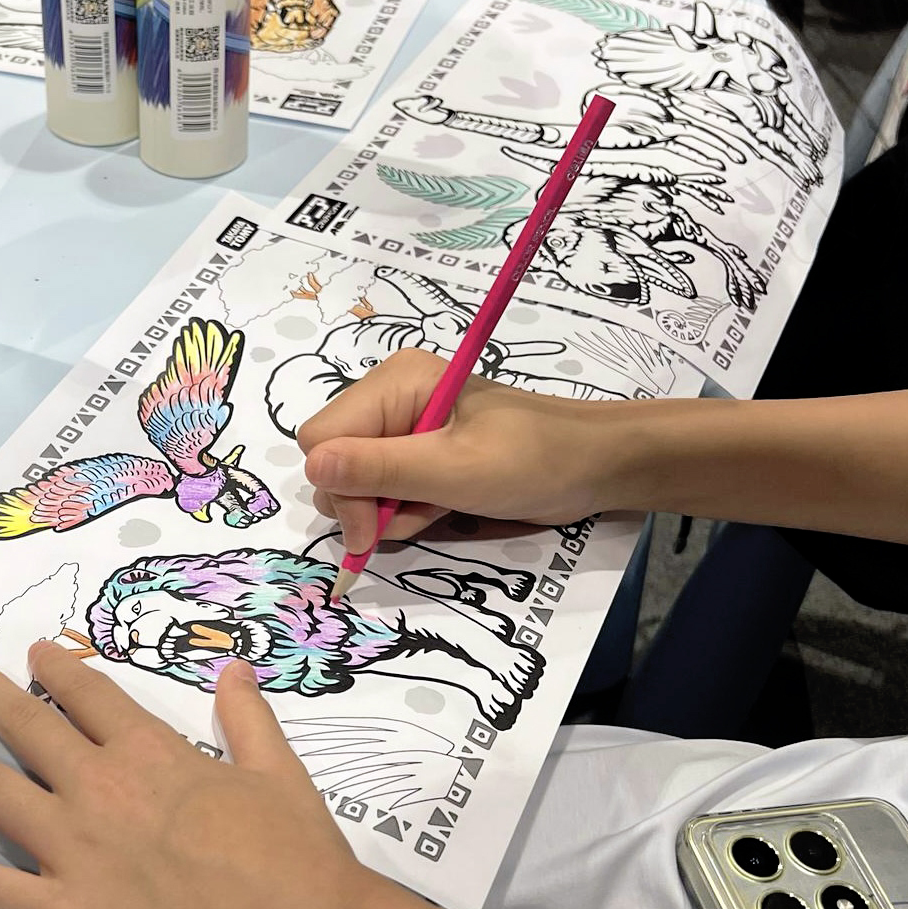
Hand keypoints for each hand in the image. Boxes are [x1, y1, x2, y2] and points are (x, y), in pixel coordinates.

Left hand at [0, 645, 376, 908]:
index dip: (56, 670)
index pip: (89, 695)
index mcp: (155, 753)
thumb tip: (233, 668)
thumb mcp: (281, 772)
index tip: (32, 655)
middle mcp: (104, 792)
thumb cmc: (301, 860)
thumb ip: (247, 717)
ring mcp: (79, 856)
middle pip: (28, 729)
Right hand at [298, 349, 624, 552]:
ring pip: (355, 482)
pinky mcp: (418, 452)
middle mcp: (390, 397)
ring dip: (390, 511)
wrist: (595, 466)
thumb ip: (382, 469)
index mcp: (395, 382)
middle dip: (367, 503)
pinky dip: (406, 510)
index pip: (320, 439)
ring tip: (438, 509)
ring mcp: (403, 425)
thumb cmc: (533, 460)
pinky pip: (383, 489)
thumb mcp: (456, 470)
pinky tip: (442, 509)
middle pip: (333, 462)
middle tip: (417, 517)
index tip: (378, 526)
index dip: (342, 488)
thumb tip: (313, 466)